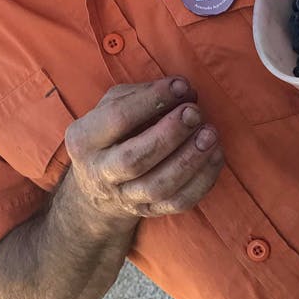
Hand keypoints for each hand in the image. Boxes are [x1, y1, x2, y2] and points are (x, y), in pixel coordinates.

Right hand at [63, 77, 223, 224]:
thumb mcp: (110, 107)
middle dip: (170, 134)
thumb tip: (183, 89)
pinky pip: (178, 203)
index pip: (117, 118)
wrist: (96, 187)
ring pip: (158, 186)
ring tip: (210, 134)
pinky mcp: (148, 211)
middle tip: (195, 113)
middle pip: (135, 158)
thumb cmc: (110, 134)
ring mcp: (124, 197)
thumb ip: (142, 94)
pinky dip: (202, 180)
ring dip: (190, 159)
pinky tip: (215, 156)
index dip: (153, 99)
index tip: (182, 86)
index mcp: (84, 139)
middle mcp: (100, 172)